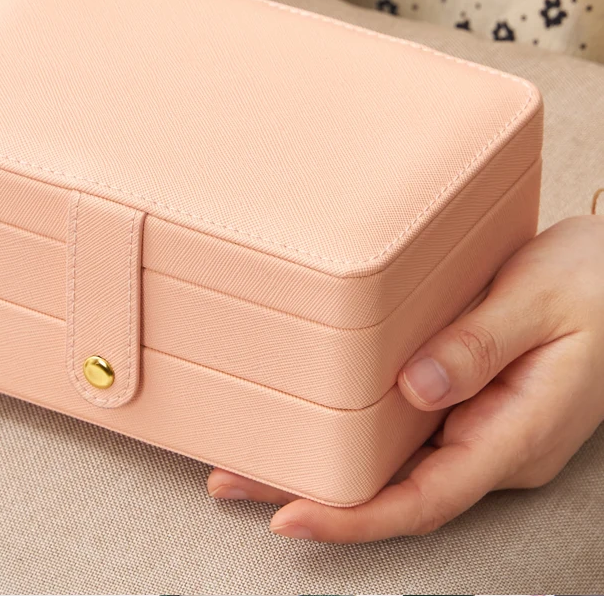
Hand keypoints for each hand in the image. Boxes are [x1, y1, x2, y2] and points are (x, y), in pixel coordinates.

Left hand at [207, 213, 603, 541]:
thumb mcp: (540, 301)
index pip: (427, 499)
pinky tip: (316, 417)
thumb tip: (417, 389)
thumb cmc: (594, 282)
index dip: (356, 517)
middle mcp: (496, 443)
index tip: (290, 517)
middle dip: (316, 494)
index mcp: (519, 435)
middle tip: (231, 479)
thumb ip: (482, 345)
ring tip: (250, 452)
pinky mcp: (473, 398)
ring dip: (328, 463)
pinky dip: (356, 430)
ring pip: (398, 461)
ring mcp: (484, 424)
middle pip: (398, 489)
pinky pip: (409, 427)